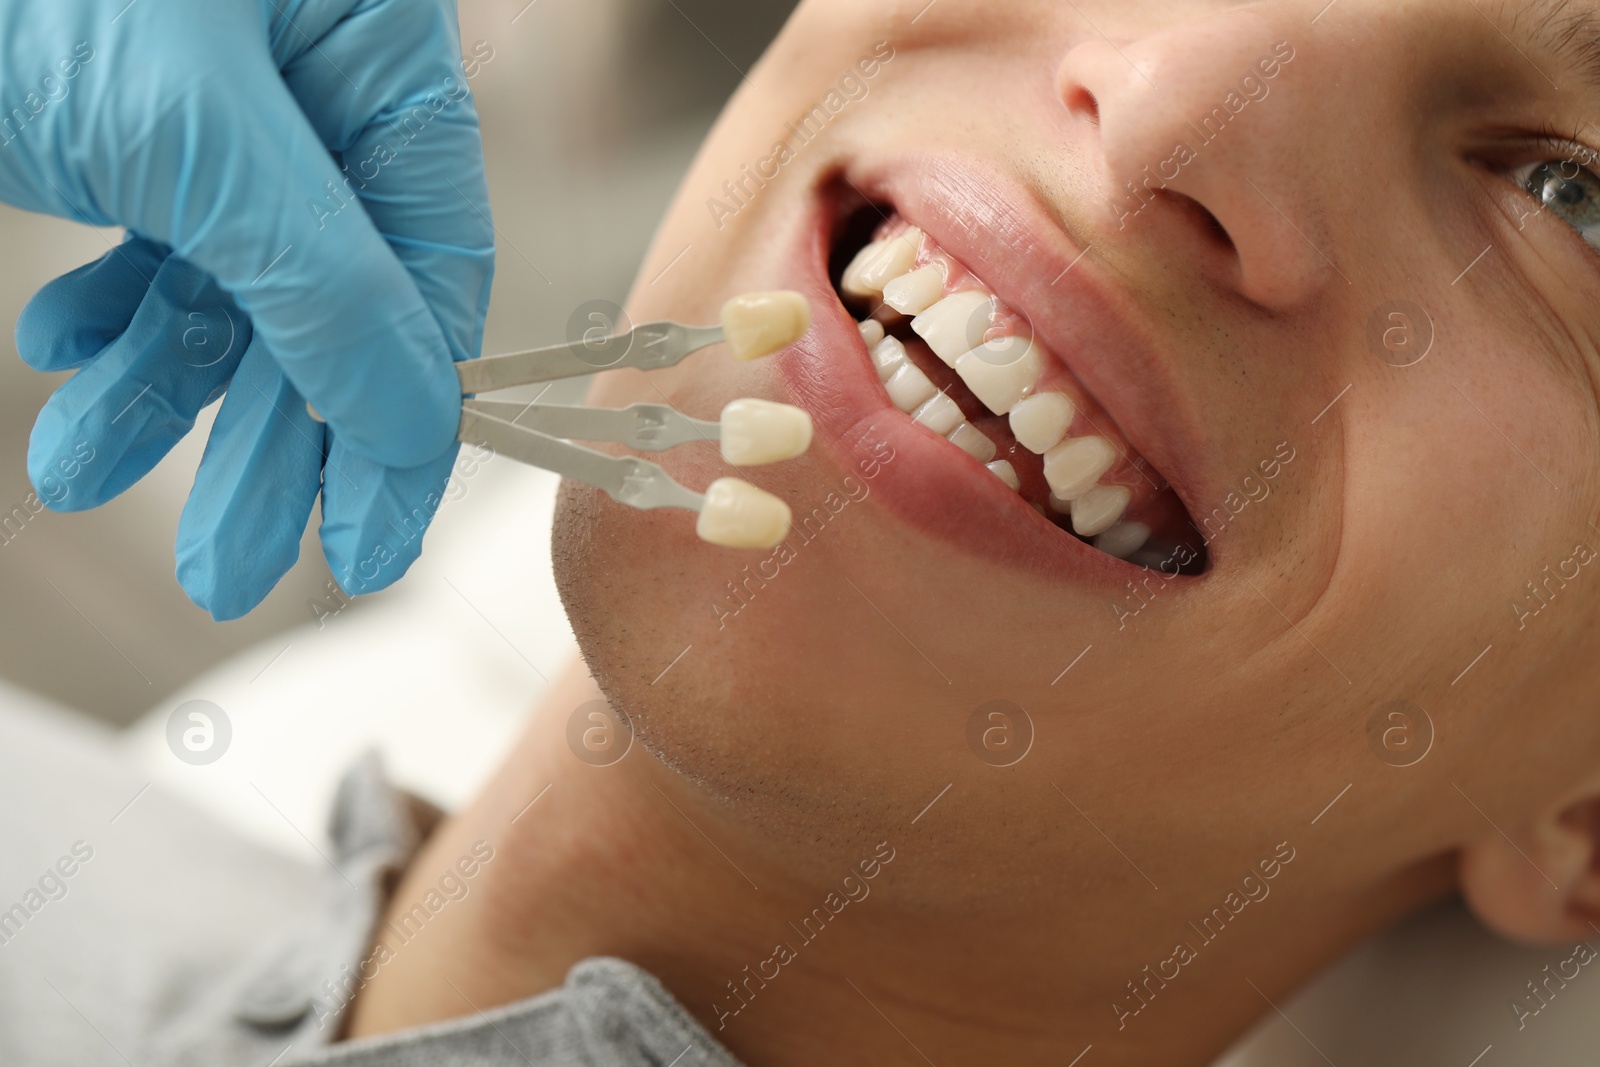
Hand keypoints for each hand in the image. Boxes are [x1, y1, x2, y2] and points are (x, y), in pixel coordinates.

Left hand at [2, 0, 494, 617]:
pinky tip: (62, 355)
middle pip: (331, 306)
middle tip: (225, 571)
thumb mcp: (190, 131)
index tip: (367, 542)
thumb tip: (414, 422)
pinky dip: (110, 319)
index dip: (405, 420)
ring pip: (233, 295)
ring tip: (79, 469)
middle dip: (264, 440)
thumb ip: (319, 280)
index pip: (435, 272)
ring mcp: (237, 117)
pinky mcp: (149, 136)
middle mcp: (327, 94)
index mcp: (384, 60)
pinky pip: (159, 257)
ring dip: (160, 393)